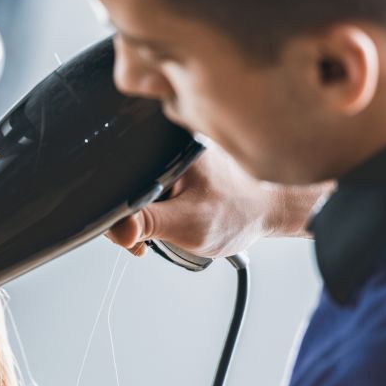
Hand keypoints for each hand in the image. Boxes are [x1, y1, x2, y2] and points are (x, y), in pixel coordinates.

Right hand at [107, 145, 330, 257]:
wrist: (269, 211)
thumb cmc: (239, 212)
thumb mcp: (187, 223)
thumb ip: (148, 224)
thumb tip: (118, 230)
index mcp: (167, 149)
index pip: (118, 179)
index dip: (116, 213)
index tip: (129, 236)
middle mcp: (167, 147)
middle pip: (124, 187)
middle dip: (132, 219)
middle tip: (150, 238)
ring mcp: (171, 158)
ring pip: (136, 192)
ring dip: (145, 217)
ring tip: (169, 227)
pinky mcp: (177, 168)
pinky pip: (150, 191)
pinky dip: (156, 211)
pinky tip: (172, 219)